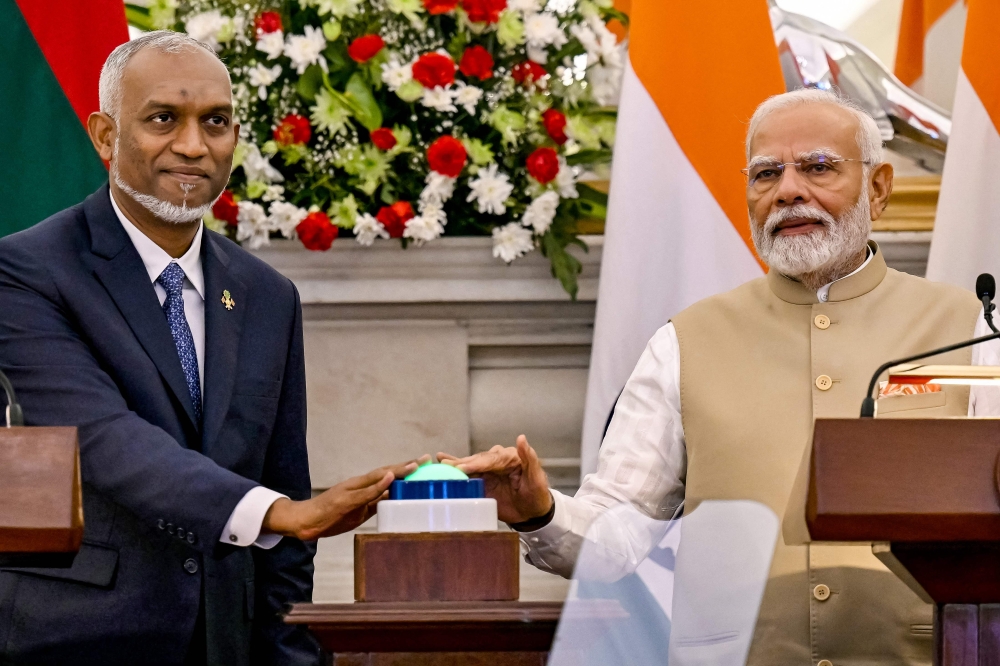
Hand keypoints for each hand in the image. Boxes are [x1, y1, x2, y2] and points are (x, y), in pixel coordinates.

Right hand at [262, 455, 428, 540]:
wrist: (304, 521)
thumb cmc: (331, 516)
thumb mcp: (357, 511)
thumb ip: (373, 503)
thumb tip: (393, 499)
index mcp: (362, 488)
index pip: (387, 475)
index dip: (406, 469)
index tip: (424, 463)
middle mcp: (358, 485)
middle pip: (386, 472)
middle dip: (407, 466)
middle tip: (427, 459)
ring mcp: (351, 491)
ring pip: (377, 478)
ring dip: (396, 471)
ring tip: (414, 465)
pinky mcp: (344, 500)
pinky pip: (364, 492)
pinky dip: (377, 485)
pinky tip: (390, 479)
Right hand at [438, 435, 551, 523]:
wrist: (533, 513)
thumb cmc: (537, 495)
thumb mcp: (536, 478)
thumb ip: (529, 458)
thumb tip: (521, 438)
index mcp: (509, 457)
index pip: (491, 459)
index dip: (476, 463)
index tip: (462, 467)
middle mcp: (496, 461)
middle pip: (477, 461)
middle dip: (461, 463)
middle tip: (445, 465)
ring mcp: (488, 471)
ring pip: (469, 466)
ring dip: (454, 464)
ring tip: (439, 461)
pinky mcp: (482, 481)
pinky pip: (467, 474)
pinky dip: (455, 468)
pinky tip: (441, 461)